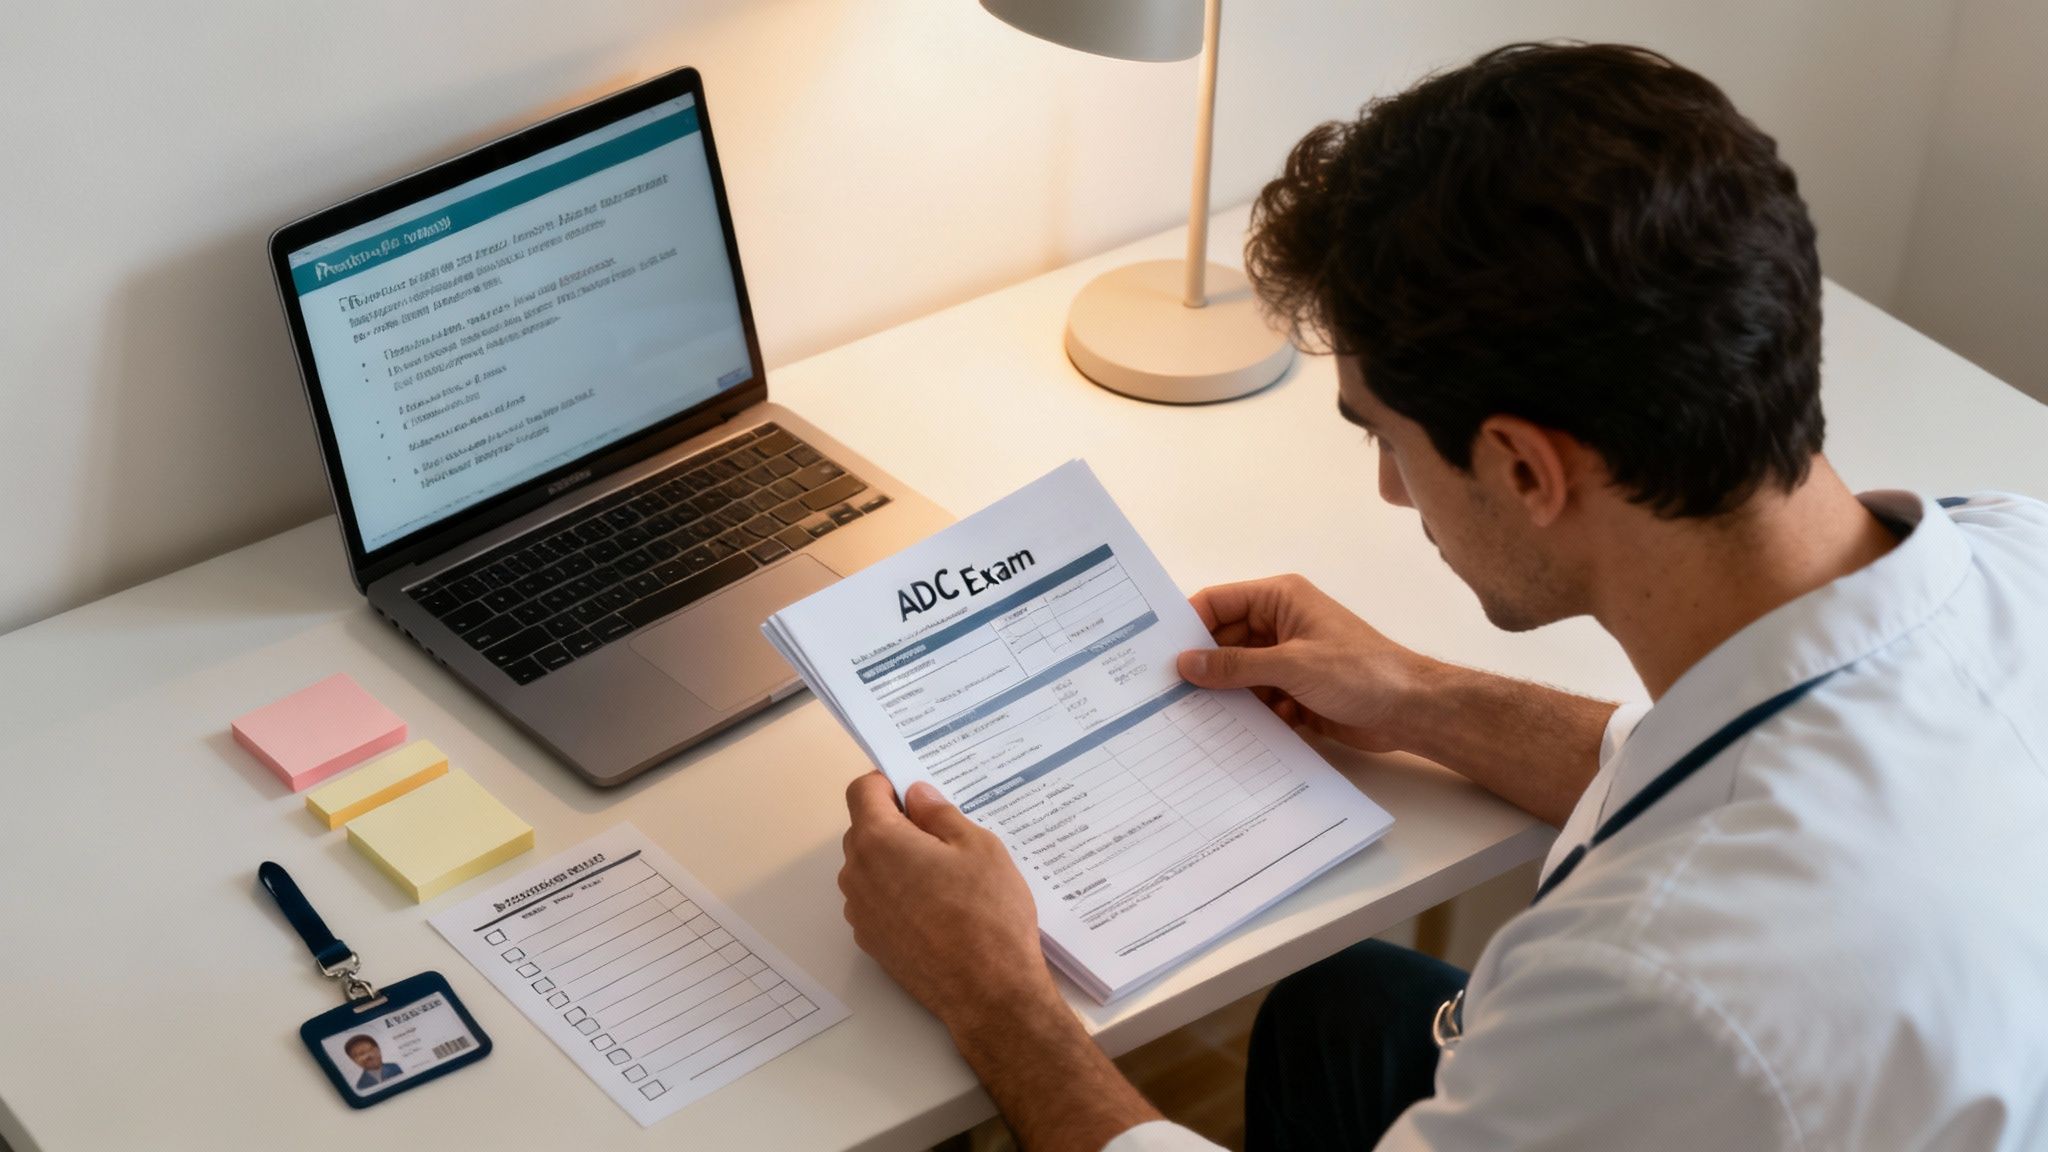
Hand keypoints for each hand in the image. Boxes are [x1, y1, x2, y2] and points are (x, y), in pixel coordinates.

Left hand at [838, 774, 1056, 1032]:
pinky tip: (937, 909)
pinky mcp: (871, 942)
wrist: (988, 993)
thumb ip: (940, 814)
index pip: (862, 791)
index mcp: (879, 841)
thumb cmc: (987, 914)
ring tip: (946, 877)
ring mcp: (861, 912)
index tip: (915, 791)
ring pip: (870, 868)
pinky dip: (897, 895)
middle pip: (864, 829)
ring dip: (896, 861)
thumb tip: (917, 797)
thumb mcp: (978, 847)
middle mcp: (858, 874)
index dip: (887, 783)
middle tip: (943, 835)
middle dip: (896, 823)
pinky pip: (876, 901)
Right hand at [1177, 573, 1432, 752]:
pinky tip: (1244, 732)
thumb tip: (1185, 665)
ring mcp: (1287, 659)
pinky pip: (1256, 700)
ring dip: (1227, 697)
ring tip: (1200, 719)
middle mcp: (1279, 624)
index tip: (1158, 656)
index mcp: (1279, 599)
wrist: (1411, 711)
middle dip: (1204, 668)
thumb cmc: (1359, 672)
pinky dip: (1250, 714)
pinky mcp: (1294, 692)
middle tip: (1169, 696)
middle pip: (1223, 642)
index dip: (1187, 626)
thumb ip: (1235, 666)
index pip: (1217, 603)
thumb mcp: (1291, 666)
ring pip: (1238, 675)